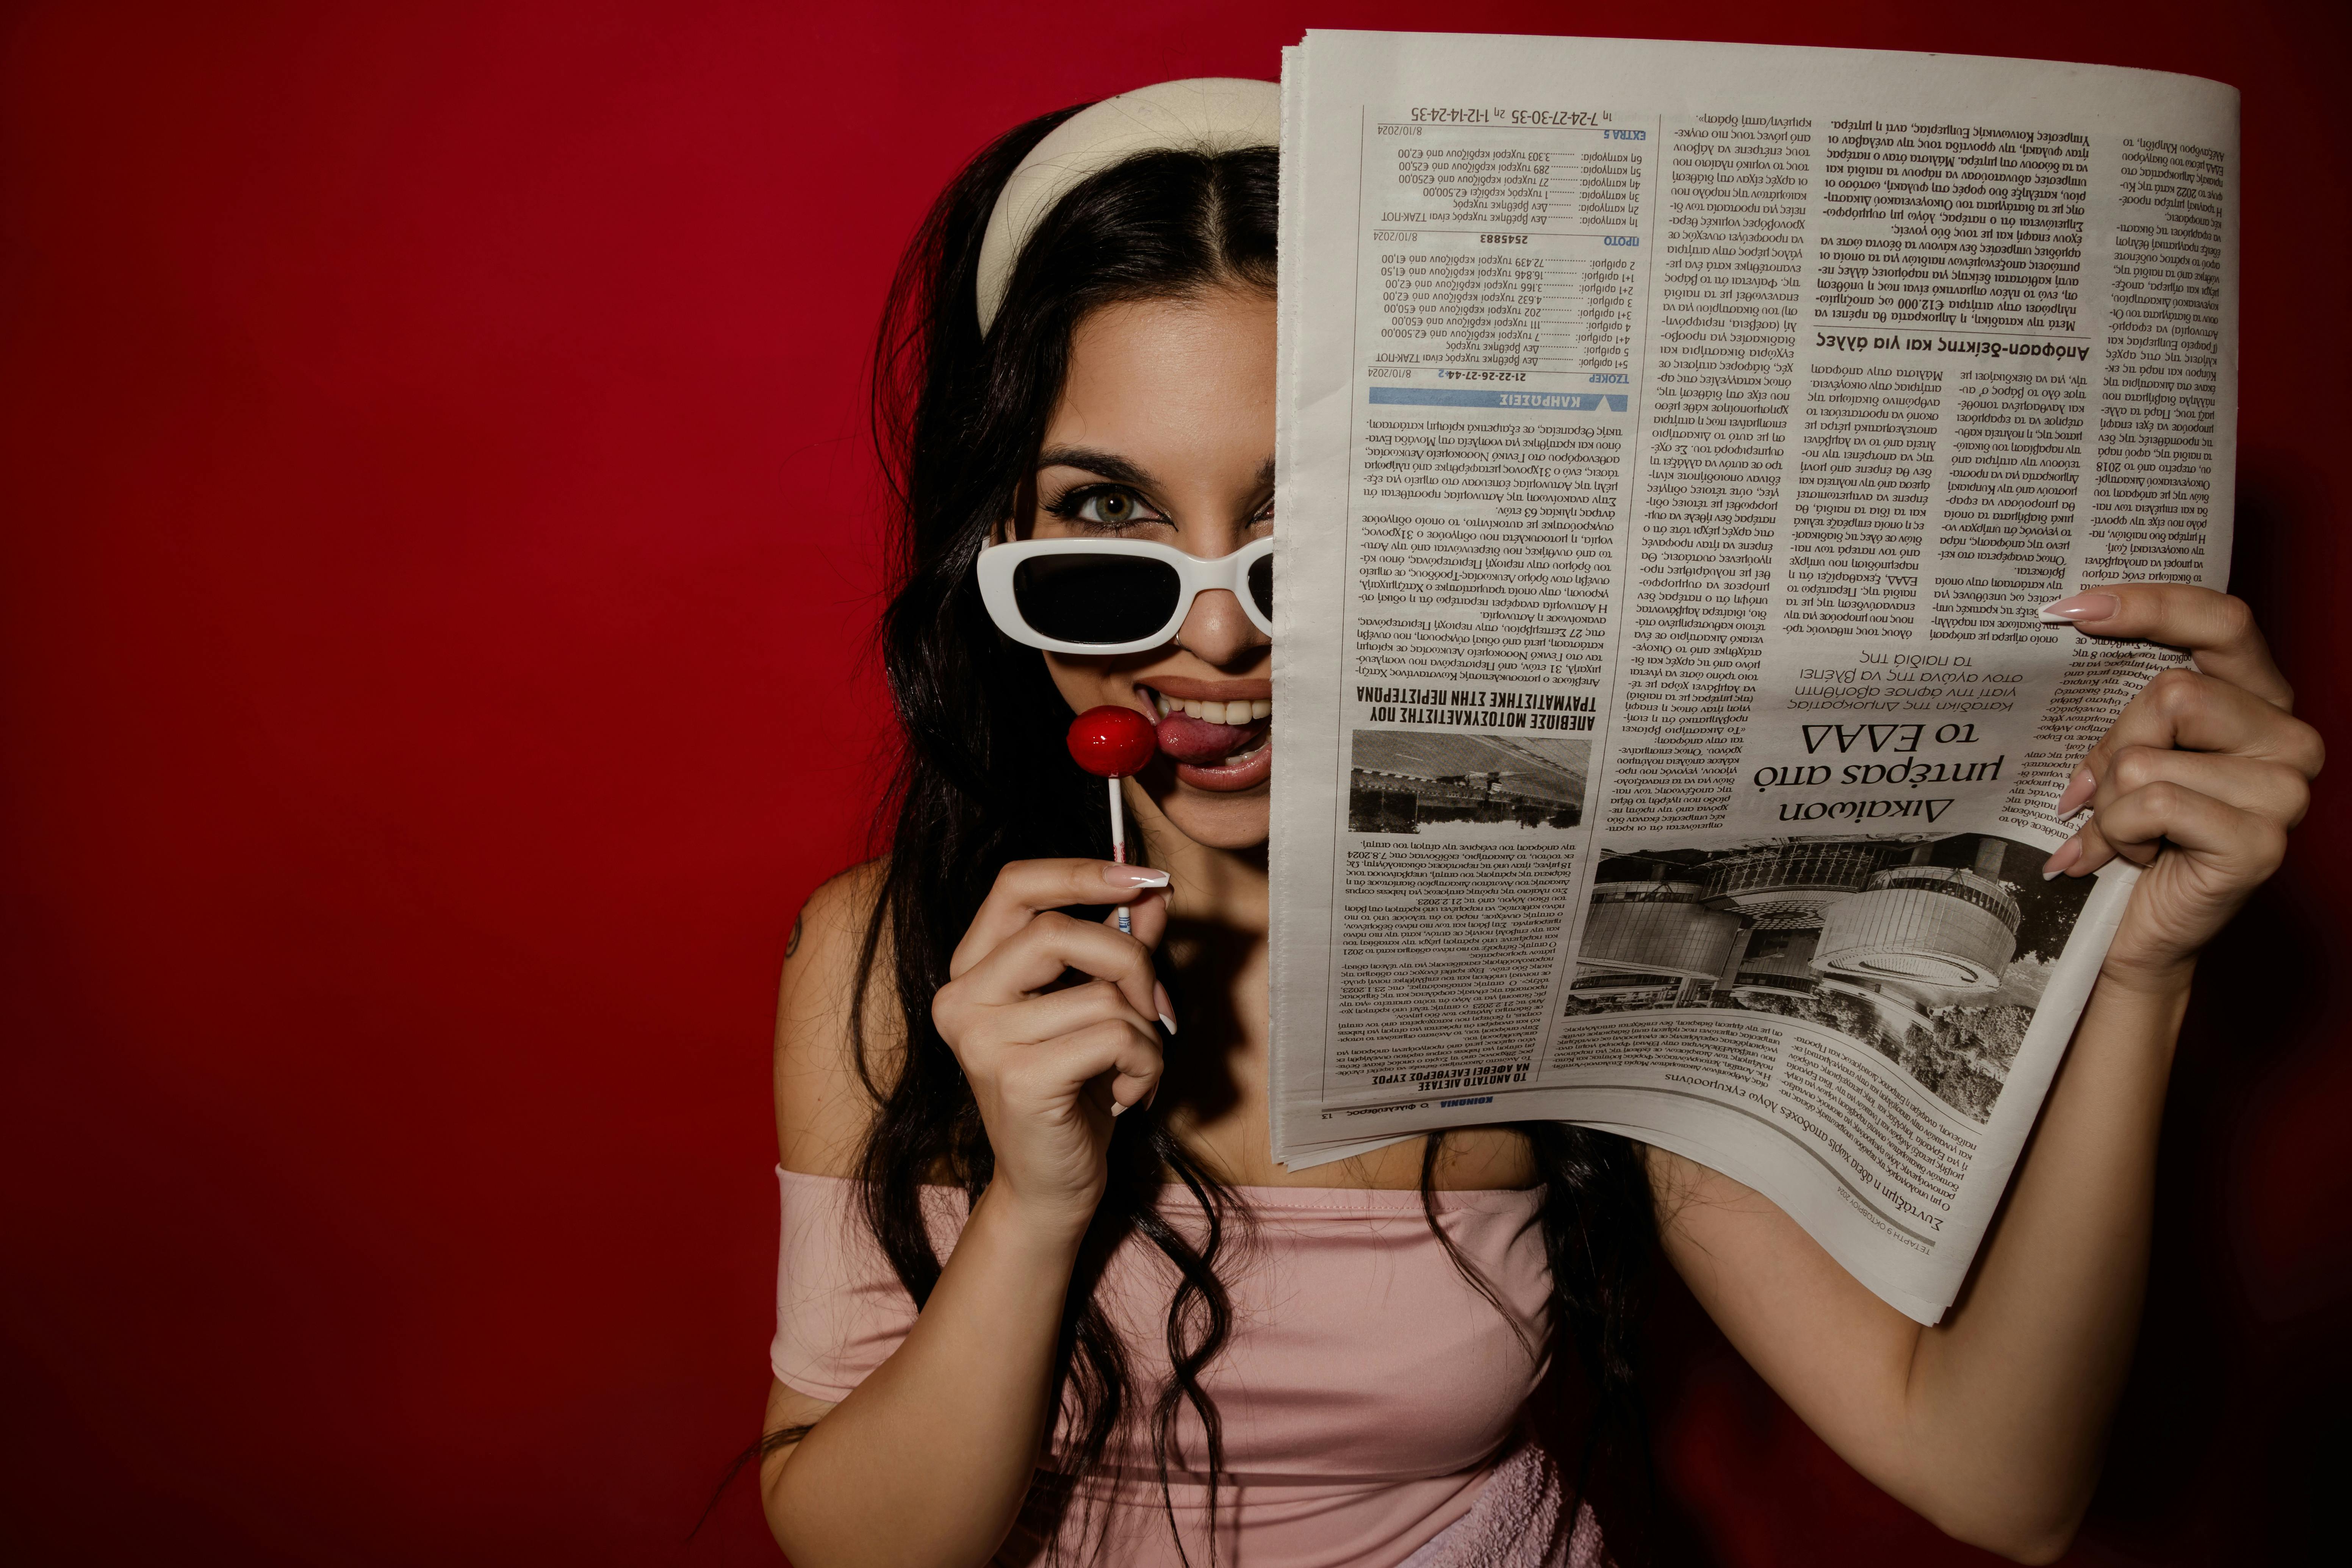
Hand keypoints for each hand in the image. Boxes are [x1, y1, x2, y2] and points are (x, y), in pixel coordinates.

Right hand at [930, 860, 1173, 1237]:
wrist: (1050, 1186)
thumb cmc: (1074, 1091)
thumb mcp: (1096, 1006)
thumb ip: (1118, 945)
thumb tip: (1154, 892)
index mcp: (972, 970)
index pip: (1015, 885)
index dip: (1081, 871)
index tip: (1142, 876)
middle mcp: (962, 999)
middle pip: (1061, 931)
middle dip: (1131, 959)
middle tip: (1156, 1005)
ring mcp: (983, 1040)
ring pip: (1102, 992)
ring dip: (1145, 1031)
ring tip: (1134, 1067)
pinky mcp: (1018, 1079)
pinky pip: (1114, 1036)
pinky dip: (1144, 1064)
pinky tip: (1126, 1094)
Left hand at [2041, 585, 2322, 989]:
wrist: (2136, 930)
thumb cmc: (2131, 834)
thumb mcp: (2127, 756)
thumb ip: (2128, 706)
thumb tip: (2070, 632)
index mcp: (2260, 700)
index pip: (2222, 623)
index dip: (2150, 605)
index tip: (2072, 608)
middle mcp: (2288, 738)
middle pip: (2172, 692)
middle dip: (2113, 745)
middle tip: (2095, 792)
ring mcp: (2284, 792)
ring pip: (2150, 757)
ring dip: (2111, 803)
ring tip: (2119, 834)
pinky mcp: (2260, 842)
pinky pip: (2153, 805)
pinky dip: (2118, 835)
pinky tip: (2128, 859)